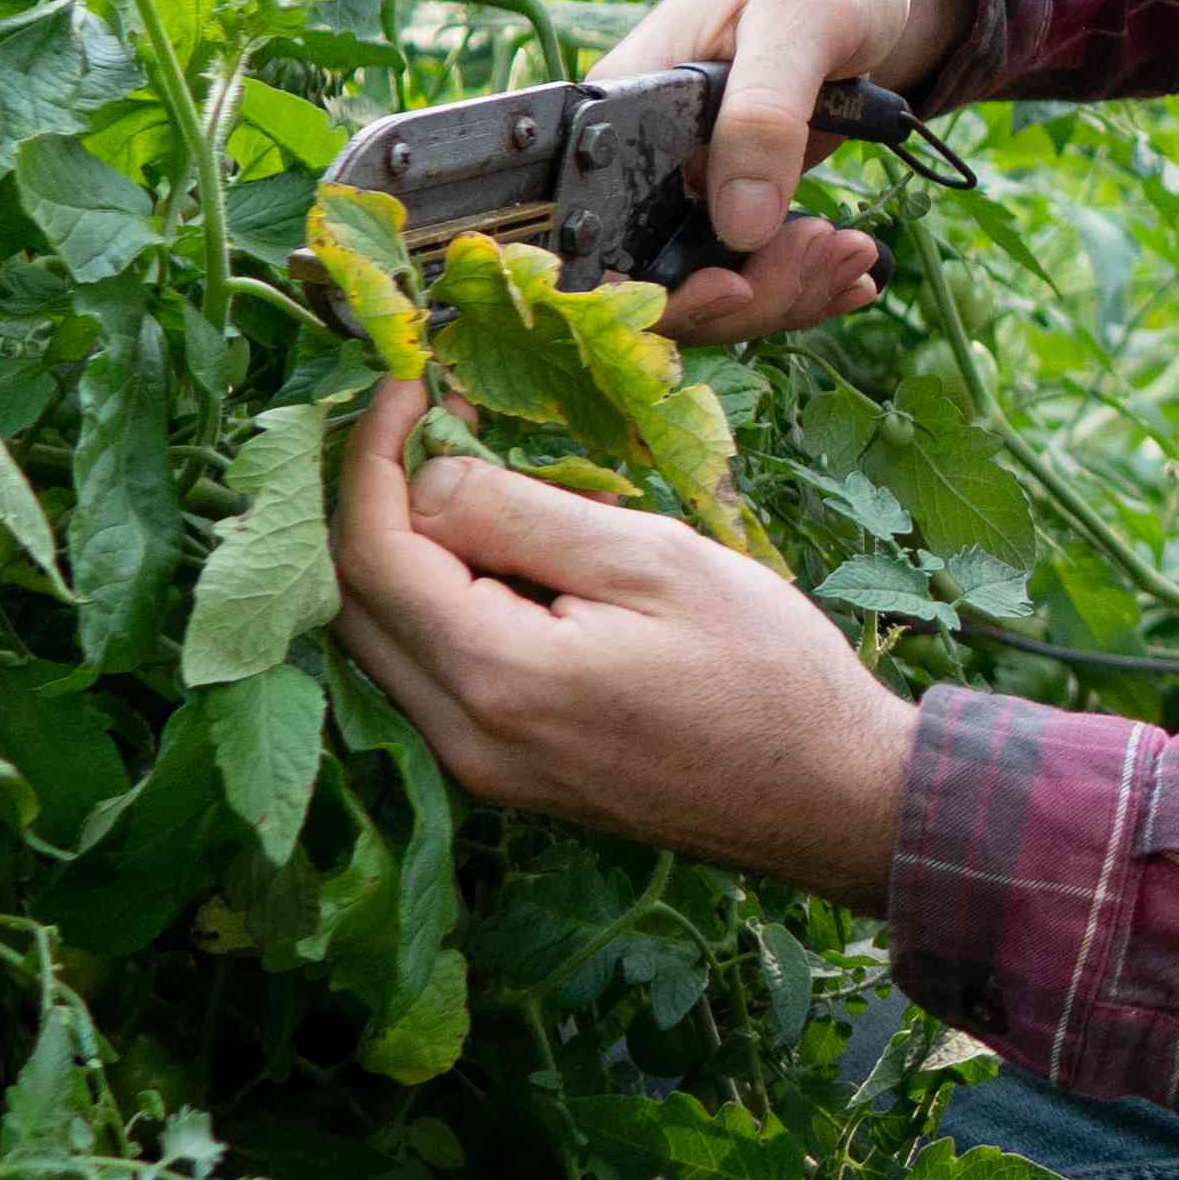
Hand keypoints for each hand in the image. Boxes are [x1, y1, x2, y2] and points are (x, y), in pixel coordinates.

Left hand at [326, 380, 915, 904]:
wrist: (826, 794)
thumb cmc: (765, 669)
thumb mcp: (653, 560)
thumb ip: (523, 515)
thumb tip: (426, 474)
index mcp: (498, 677)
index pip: (373, 554)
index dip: (373, 458)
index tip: (409, 385)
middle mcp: (465, 737)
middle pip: (352, 604)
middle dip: (368, 500)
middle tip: (420, 424)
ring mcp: (480, 766)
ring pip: (381, 643)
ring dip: (396, 553)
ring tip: (454, 475)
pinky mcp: (505, 774)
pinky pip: (426, 678)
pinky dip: (432, 604)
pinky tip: (490, 557)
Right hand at [600, 0, 967, 340]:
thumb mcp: (798, 17)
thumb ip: (764, 112)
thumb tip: (737, 225)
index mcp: (615, 115)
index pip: (598, 237)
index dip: (654, 288)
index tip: (735, 287)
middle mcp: (633, 163)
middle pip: (655, 282)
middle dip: (747, 292)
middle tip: (830, 253)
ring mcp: (681, 191)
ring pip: (709, 289)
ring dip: (786, 291)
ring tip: (853, 254)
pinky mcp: (732, 206)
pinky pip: (750, 274)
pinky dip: (803, 284)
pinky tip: (852, 271)